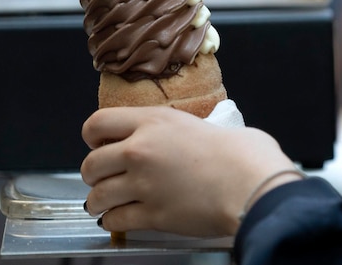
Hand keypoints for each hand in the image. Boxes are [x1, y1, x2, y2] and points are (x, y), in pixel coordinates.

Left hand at [80, 106, 300, 236]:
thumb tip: (179, 134)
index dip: (92, 136)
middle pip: (91, 164)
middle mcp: (140, 151)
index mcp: (152, 121)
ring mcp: (144, 184)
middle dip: (92, 173)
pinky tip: (116, 220)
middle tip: (100, 177)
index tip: (97, 144)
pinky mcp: (153, 214)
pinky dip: (112, 221)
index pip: (97, 123)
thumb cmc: (240, 152)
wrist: (250, 183)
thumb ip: (175, 127)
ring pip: (97, 195)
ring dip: (97, 201)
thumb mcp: (200, 123)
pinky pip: (116, 219)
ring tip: (101, 203)